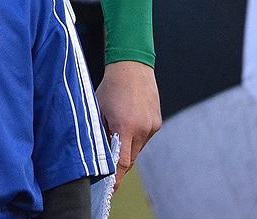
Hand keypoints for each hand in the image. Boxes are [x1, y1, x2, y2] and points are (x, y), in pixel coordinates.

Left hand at [96, 61, 161, 190]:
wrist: (132, 66)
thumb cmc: (111, 87)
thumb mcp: (99, 110)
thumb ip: (102, 133)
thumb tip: (101, 155)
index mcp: (124, 126)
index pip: (121, 162)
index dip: (115, 178)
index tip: (110, 189)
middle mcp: (142, 129)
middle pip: (130, 159)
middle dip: (119, 164)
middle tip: (108, 164)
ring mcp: (151, 126)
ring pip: (137, 149)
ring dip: (127, 148)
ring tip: (117, 131)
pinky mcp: (157, 123)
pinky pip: (144, 138)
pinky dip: (135, 137)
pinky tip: (127, 122)